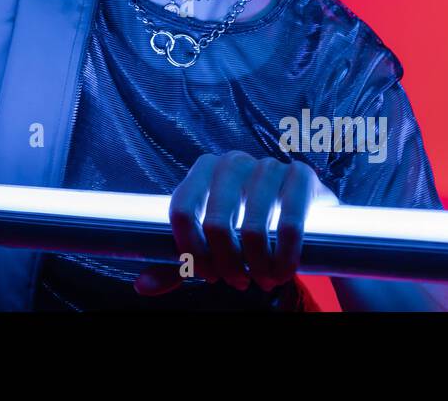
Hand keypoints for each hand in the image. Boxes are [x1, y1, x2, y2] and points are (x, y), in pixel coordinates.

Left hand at [135, 151, 338, 296]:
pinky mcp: (300, 175)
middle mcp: (231, 161)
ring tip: (262, 280)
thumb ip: (178, 264)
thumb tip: (142, 286)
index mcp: (202, 169)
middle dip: (226, 264)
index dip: (190, 250)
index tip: (208, 275)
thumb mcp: (211, 245)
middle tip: (238, 282)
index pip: (181, 210)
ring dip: (257, 266)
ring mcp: (267, 164)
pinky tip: (283, 272)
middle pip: (215, 223)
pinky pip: (289, 224)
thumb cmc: (247, 228)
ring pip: (253, 228)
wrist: (304, 212)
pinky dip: (285, 257)